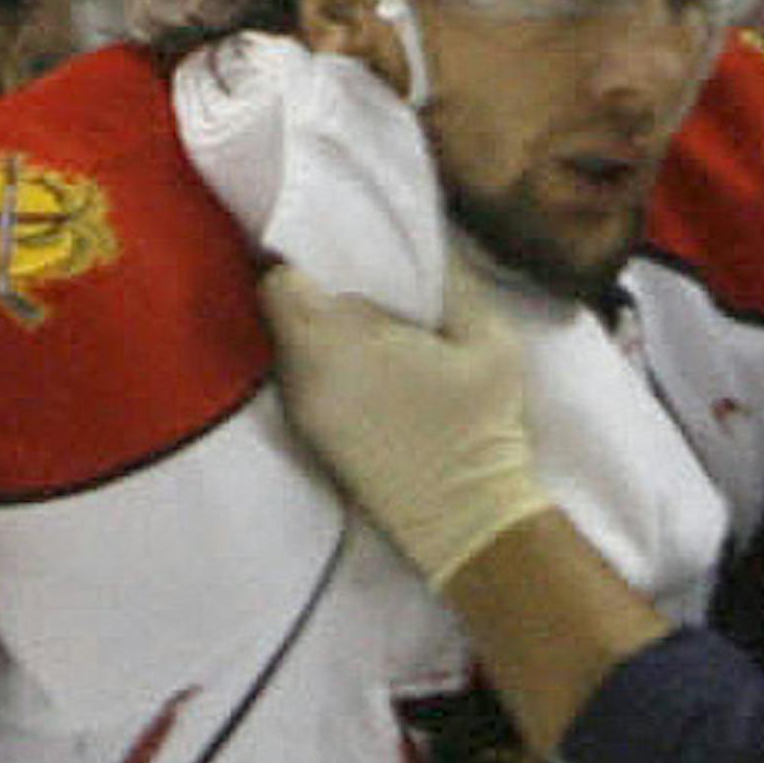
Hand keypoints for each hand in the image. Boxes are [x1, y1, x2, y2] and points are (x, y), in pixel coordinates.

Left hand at [262, 253, 552, 589]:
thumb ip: (452, 281)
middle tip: (348, 273)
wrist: (466, 521)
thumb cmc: (480, 426)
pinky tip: (358, 361)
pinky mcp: (311, 438)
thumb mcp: (488, 338)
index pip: (280, 278)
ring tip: (356, 315)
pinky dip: (316, 360)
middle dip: (305, 285)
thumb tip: (426, 241)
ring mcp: (303, 410)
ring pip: (283, 345)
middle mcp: (304, 373)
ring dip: (310, 325)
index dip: (302, 255)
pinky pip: (296, 378)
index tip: (334, 246)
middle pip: (275, 309)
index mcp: (339, 340)